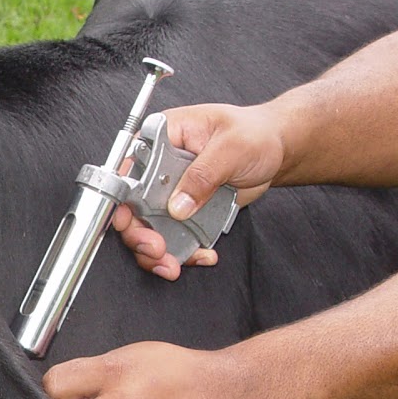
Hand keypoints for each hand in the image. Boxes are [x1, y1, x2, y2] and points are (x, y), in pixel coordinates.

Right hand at [117, 103, 284, 279]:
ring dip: (157, 252)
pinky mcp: (185, 210)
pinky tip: (202, 256)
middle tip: (156, 248)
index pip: (128, 169)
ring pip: (148, 227)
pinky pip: (174, 236)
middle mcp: (158, 167)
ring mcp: (170, 191)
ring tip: (172, 264)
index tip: (130, 221)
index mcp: (161, 138)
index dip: (123, 198)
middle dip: (139, 233)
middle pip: (132, 205)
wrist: (274, 150)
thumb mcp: (231, 147)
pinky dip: (183, 253)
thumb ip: (203, 175)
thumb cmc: (254, 134)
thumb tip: (178, 205)